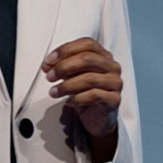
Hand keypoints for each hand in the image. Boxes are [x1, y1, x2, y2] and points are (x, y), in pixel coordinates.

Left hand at [42, 36, 120, 159]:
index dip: (66, 49)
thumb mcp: (72, 77)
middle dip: (64, 67)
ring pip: (89, 79)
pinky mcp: (115, 100)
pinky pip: (94, 96)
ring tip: (54, 92)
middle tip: (49, 77)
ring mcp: (115, 83)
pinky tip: (69, 102)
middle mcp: (112, 67)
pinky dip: (77, 99)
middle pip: (87, 59)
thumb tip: (47, 64)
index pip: (87, 44)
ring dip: (67, 86)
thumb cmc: (85, 95)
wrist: (97, 119)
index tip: (49, 61)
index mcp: (104, 56)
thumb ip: (62, 68)